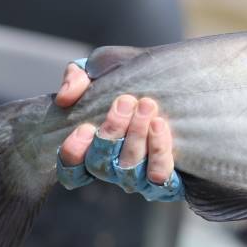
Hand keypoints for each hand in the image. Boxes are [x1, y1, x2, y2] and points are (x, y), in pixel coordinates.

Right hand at [54, 62, 182, 200]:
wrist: (179, 78)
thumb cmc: (134, 76)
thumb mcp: (102, 69)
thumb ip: (77, 77)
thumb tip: (66, 97)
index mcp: (92, 149)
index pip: (71, 171)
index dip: (73, 154)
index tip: (84, 127)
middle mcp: (113, 168)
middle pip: (101, 165)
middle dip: (112, 131)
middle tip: (127, 100)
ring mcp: (138, 177)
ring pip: (129, 170)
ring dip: (136, 136)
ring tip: (147, 105)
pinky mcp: (166, 178)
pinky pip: (158, 176)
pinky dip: (158, 151)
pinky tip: (159, 124)